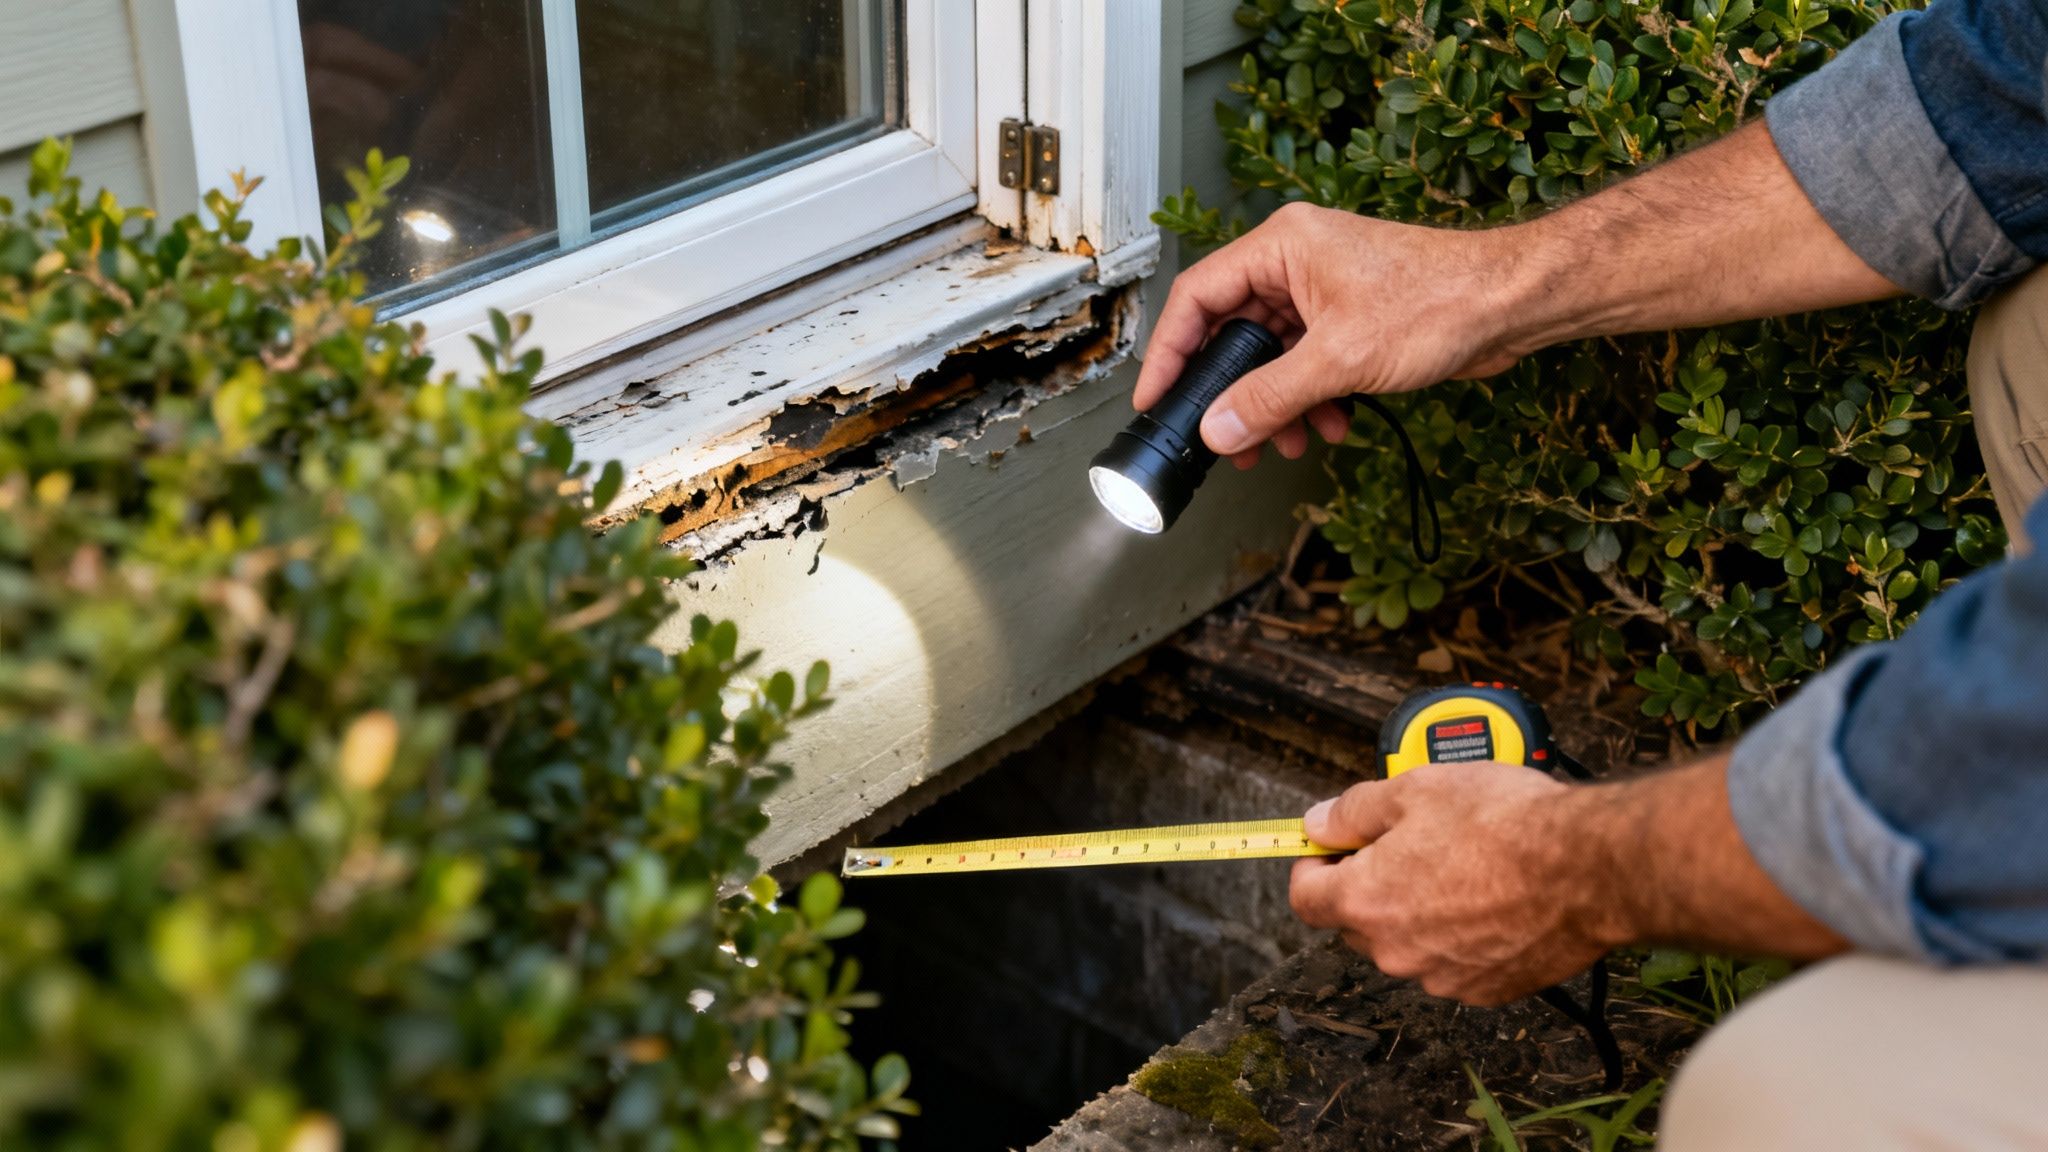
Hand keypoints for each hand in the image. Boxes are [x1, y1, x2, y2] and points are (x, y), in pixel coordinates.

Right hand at [1135, 202, 1526, 467]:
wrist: (1513, 303)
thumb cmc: (1440, 302)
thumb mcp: (1340, 359)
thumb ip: (1269, 397)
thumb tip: (1217, 430)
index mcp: (1281, 246)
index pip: (1198, 297)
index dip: (1170, 352)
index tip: (1156, 399)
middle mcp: (1296, 261)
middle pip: (1233, 331)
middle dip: (1232, 392)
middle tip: (1223, 440)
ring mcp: (1324, 289)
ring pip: (1272, 354)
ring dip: (1275, 403)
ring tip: (1283, 443)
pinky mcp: (1350, 317)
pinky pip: (1307, 362)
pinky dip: (1310, 397)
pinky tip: (1330, 425)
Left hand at [1289, 762, 1621, 1005]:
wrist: (1589, 868)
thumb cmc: (1506, 825)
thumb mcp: (1415, 789)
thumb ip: (1354, 811)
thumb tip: (1320, 823)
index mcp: (1366, 901)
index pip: (1305, 898)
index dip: (1312, 866)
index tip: (1329, 847)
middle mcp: (1396, 951)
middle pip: (1355, 922)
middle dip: (1367, 885)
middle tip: (1404, 845)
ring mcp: (1442, 976)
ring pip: (1406, 944)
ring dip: (1416, 912)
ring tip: (1459, 866)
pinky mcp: (1487, 990)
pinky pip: (1453, 963)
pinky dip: (1459, 936)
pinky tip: (1489, 898)